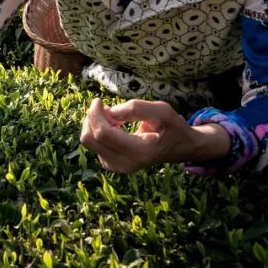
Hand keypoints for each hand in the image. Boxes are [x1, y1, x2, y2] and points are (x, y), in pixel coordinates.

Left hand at [79, 98, 230, 171]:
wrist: (179, 147)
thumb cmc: (171, 126)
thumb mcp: (162, 111)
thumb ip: (137, 109)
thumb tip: (110, 112)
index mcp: (139, 152)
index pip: (103, 134)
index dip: (95, 115)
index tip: (99, 101)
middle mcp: (125, 164)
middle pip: (90, 140)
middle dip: (92, 119)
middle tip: (104, 107)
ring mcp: (117, 167)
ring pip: (89, 142)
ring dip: (96, 125)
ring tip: (115, 118)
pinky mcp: (111, 165)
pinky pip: (94, 145)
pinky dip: (98, 131)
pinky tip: (114, 127)